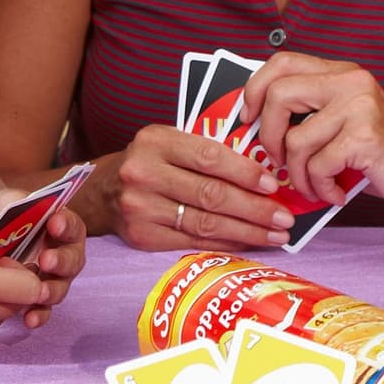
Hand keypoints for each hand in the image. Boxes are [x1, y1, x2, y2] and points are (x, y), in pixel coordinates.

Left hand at [0, 181, 87, 327]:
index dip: (66, 226)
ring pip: (60, 288)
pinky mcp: (35, 298)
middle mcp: (63, 254)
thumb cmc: (0, 213)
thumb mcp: (8, 201)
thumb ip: (20, 202)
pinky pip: (43, 310)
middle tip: (46, 261)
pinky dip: (39, 315)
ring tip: (39, 293)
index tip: (54, 224)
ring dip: (51, 291)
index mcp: (62, 227)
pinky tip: (29, 319)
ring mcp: (51, 278)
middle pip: (72, 261)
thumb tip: (28, 207)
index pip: (72, 226)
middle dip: (61, 262)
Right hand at [108, 125, 294, 252]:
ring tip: (275, 235)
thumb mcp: (168, 142)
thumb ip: (205, 150)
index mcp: (155, 140)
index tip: (273, 184)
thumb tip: (262, 171)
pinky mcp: (141, 236)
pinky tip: (248, 243)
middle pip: (210, 194)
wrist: (97, 192)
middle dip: (254, 208)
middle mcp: (144, 173)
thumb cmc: (147, 162)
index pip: (209, 156)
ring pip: (205, 222)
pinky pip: (193, 242)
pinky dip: (225, 243)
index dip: (245, 172)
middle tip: (285, 218)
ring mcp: (140, 207)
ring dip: (246, 231)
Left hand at [245, 53, 383, 217]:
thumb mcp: (346, 124)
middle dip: (269, 135)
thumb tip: (255, 127)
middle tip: (279, 160)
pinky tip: (335, 194)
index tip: (248, 119)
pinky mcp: (366, 136)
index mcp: (343, 73)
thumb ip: (311, 115)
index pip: (282, 62)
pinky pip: (317, 165)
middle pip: (279, 95)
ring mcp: (360, 106)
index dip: (255, 89)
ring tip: (316, 187)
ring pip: (295, 140)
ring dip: (298, 175)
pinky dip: (321, 188)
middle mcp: (352, 81)